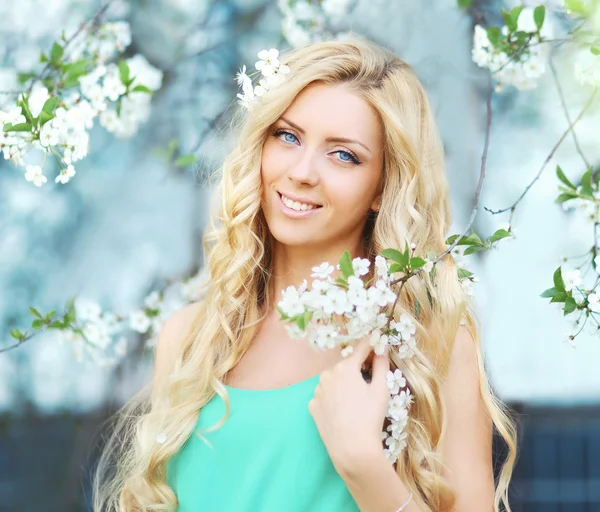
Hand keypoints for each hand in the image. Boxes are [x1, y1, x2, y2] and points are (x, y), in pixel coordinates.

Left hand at [308, 336, 389, 475]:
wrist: (352, 449)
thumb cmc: (370, 418)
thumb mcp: (381, 389)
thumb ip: (381, 365)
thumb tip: (382, 347)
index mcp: (345, 367)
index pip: (360, 348)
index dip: (370, 343)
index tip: (376, 337)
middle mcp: (327, 374)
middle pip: (346, 365)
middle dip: (357, 368)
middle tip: (369, 380)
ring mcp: (317, 390)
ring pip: (334, 380)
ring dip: (344, 383)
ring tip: (356, 401)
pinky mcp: (312, 405)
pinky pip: (325, 395)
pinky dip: (334, 398)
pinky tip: (343, 411)